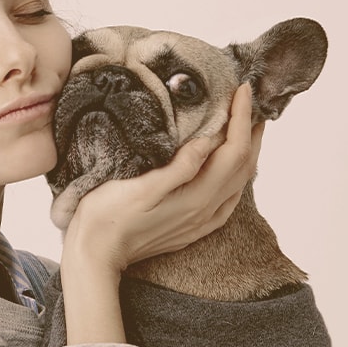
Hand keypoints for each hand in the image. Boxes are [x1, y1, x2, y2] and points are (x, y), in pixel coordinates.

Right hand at [62, 83, 263, 277]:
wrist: (96, 255)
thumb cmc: (108, 218)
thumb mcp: (140, 187)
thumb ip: (179, 168)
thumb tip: (208, 141)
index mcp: (196, 198)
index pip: (233, 151)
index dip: (241, 118)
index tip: (242, 90)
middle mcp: (205, 212)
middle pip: (244, 166)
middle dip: (252, 132)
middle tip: (252, 103)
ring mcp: (199, 223)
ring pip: (238, 183)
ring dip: (247, 153)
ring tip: (246, 128)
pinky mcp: (191, 229)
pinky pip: (227, 200)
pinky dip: (236, 177)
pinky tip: (229, 171)